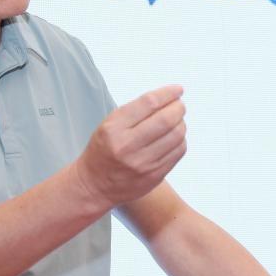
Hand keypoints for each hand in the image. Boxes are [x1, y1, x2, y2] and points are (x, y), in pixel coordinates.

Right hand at [75, 85, 186, 210]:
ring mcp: (143, 163)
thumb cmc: (103, 151)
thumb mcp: (109, 125)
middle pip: (166, 119)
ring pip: (176, 135)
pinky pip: (178, 152)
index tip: (177, 89)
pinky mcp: (154, 175)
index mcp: (114, 129)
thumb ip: (135, 112)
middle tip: (179, 105)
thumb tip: (167, 98)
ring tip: (177, 121)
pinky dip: (180, 140)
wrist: (95, 186)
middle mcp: (128, 146)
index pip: (148, 103)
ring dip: (181, 123)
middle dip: (178, 108)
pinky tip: (174, 137)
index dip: (167, 93)